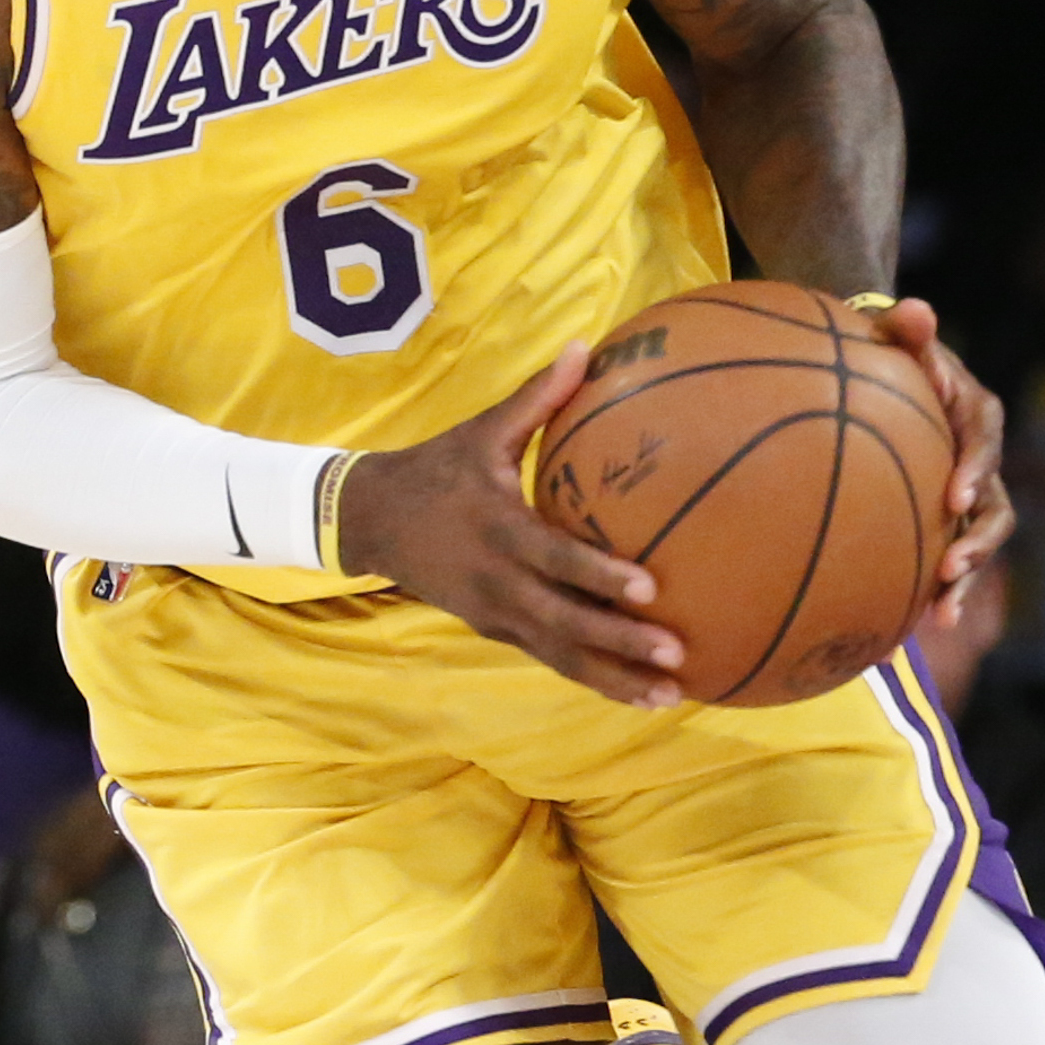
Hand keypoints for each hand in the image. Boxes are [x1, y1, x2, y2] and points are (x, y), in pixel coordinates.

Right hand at [337, 346, 688, 707]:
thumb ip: (536, 397)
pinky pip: (549, 657)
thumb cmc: (436, 469)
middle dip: (620, 645)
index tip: (649, 588)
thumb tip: (586, 346)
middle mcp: (498, 582)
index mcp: (498, 530)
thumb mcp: (481, 431)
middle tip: (676, 656)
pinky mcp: (494, 631)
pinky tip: (637, 692)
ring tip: (668, 698)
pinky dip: (592, 678)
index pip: (555, 559)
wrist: (368, 520)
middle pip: (564, 624)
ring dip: (613, 679)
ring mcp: (494, 614)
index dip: (599, 577)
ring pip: (559, 655)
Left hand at [866, 298, 1013, 624]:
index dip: (977, 468)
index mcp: (977, 414)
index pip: (985, 440)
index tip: (956, 494)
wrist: (881, 374)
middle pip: (996, 507)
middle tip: (952, 566)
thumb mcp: (894, 333)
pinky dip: (935, 589)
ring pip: (977, 542)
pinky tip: (908, 626)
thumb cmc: (887, 351)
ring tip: (942, 613)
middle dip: (978, 541)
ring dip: (965, 578)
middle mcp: (981, 459)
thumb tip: (916, 308)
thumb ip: (906, 328)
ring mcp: (967, 494)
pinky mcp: (946, 520)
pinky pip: (947, 558)